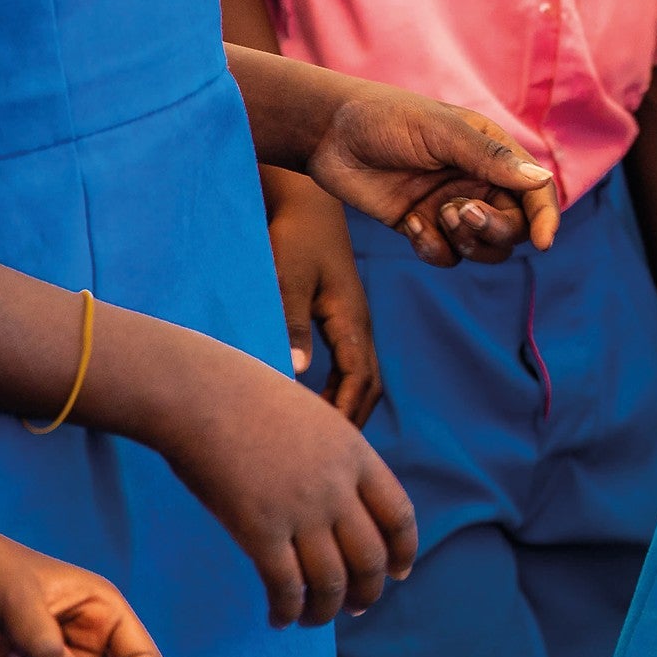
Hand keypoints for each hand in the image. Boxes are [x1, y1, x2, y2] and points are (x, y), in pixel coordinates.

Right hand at [140, 334, 419, 626]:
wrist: (202, 394)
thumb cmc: (248, 400)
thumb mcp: (315, 419)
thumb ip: (334, 460)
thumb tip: (338, 500)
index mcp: (356, 455)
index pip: (398, 515)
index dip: (403, 552)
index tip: (398, 573)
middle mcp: (337, 487)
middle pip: (370, 558)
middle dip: (368, 591)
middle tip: (356, 607)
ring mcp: (301, 510)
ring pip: (331, 582)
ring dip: (326, 610)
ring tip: (313, 619)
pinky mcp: (260, 530)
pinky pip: (285, 587)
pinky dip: (287, 610)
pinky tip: (278, 617)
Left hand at [265, 173, 379, 424]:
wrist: (306, 200)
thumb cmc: (293, 236)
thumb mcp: (288, 278)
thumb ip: (292, 324)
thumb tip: (296, 373)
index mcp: (351, 318)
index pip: (358, 380)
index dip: (344, 415)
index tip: (327, 447)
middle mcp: (359, 323)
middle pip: (368, 384)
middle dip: (353, 419)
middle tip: (328, 455)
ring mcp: (353, 319)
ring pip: (363, 374)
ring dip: (349, 405)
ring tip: (326, 436)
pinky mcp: (342, 314)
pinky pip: (351, 362)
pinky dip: (341, 387)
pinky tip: (318, 399)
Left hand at [302, 78, 559, 266]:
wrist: (327, 134)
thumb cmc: (387, 118)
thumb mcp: (441, 131)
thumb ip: (490, 158)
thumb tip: (540, 181)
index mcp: (492, 155)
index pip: (535, 193)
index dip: (547, 218)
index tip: (544, 242)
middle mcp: (477, 184)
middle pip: (512, 227)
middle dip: (493, 228)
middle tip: (460, 212)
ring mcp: (449, 208)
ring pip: (483, 247)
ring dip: (467, 242)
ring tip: (436, 216)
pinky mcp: (421, 228)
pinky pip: (445, 256)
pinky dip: (432, 247)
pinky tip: (408, 223)